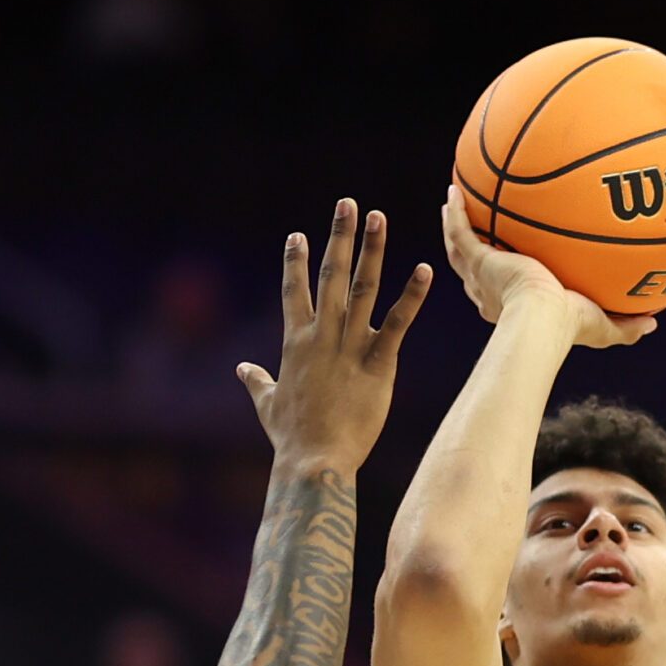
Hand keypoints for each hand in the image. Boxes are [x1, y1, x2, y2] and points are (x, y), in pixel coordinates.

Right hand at [238, 198, 433, 475]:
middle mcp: (321, 336)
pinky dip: (412, 296)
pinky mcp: (378, 364)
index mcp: (295, 344)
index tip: (298, 234)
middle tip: (347, 203)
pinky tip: (424, 270)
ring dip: (371, 250)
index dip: (295, 261)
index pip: (294, 292)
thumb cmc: (290, 439)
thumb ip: (257, 381)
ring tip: (379, 217)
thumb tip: (241, 369)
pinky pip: (397, 323)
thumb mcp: (267, 404)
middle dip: (338, 237)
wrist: (314, 462)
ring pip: (363, 288)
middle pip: (330, 276)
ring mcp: (349, 347)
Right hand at [440, 183, 655, 349]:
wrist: (541, 320)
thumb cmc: (568, 328)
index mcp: (511, 305)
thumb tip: (654, 322)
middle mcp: (490, 291)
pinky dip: (455, 212)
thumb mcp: (603, 327)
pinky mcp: (478, 259)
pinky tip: (453, 192)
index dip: (499, 275)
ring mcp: (481, 274)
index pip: (502, 289)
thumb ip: (626, 325)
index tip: (506, 261)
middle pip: (474, 267)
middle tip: (473, 228)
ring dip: (454, 225)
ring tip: (451, 203)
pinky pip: (460, 231)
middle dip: (471, 248)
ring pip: (459, 247)